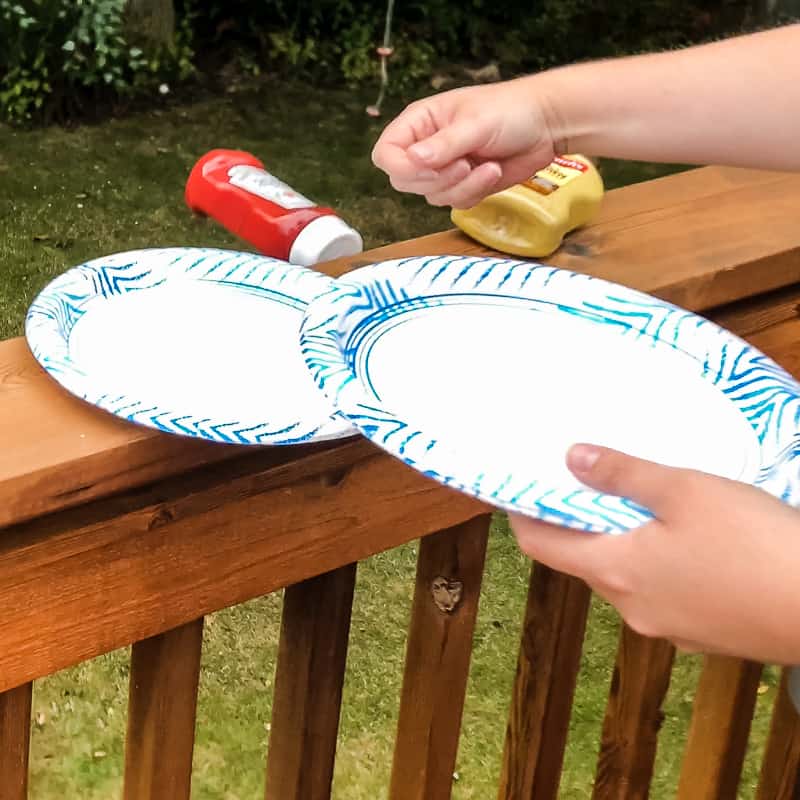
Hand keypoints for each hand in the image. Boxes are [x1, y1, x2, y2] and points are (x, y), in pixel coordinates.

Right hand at [371, 78, 558, 208]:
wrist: (546, 125)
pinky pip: (454, 203)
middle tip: (464, 165)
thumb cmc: (510, 110)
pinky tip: (493, 172)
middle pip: (403, 181)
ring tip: (488, 166)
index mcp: (419, 123)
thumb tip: (414, 159)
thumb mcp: (475, 123)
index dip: (402, 167)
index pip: (386, 153)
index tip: (429, 166)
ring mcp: (444, 169)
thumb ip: (444, 144)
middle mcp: (426, 147)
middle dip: (436, 180)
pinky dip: (474, 192)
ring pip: (431, 196)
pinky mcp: (463, 186)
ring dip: (461, 187)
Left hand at [511, 444, 799, 663]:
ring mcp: (669, 629)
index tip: (520, 490)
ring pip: (627, 580)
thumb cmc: (752, 541)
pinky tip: (690, 545)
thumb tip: (571, 458)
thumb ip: (623, 474)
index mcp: (615, 571)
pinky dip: (659, 568)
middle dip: (580, 525)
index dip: (524, 516)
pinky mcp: (703, 637)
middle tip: (588, 485)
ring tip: (644, 507)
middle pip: (585, 561)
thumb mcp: (685, 491)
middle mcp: (631, 608)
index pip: (542, 546)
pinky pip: (664, 597)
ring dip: (624, 546)